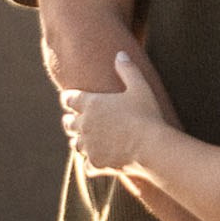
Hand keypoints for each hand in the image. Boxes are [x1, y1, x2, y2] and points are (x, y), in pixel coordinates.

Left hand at [58, 52, 170, 172]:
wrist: (150, 146)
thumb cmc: (146, 114)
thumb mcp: (139, 87)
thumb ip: (128, 70)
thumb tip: (120, 55)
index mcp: (90, 103)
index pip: (69, 99)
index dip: (68, 98)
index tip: (68, 99)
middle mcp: (84, 124)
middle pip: (69, 123)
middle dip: (70, 121)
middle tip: (71, 120)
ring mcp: (89, 145)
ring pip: (75, 144)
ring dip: (78, 141)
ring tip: (81, 141)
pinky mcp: (96, 163)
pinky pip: (87, 165)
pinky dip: (89, 164)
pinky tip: (93, 164)